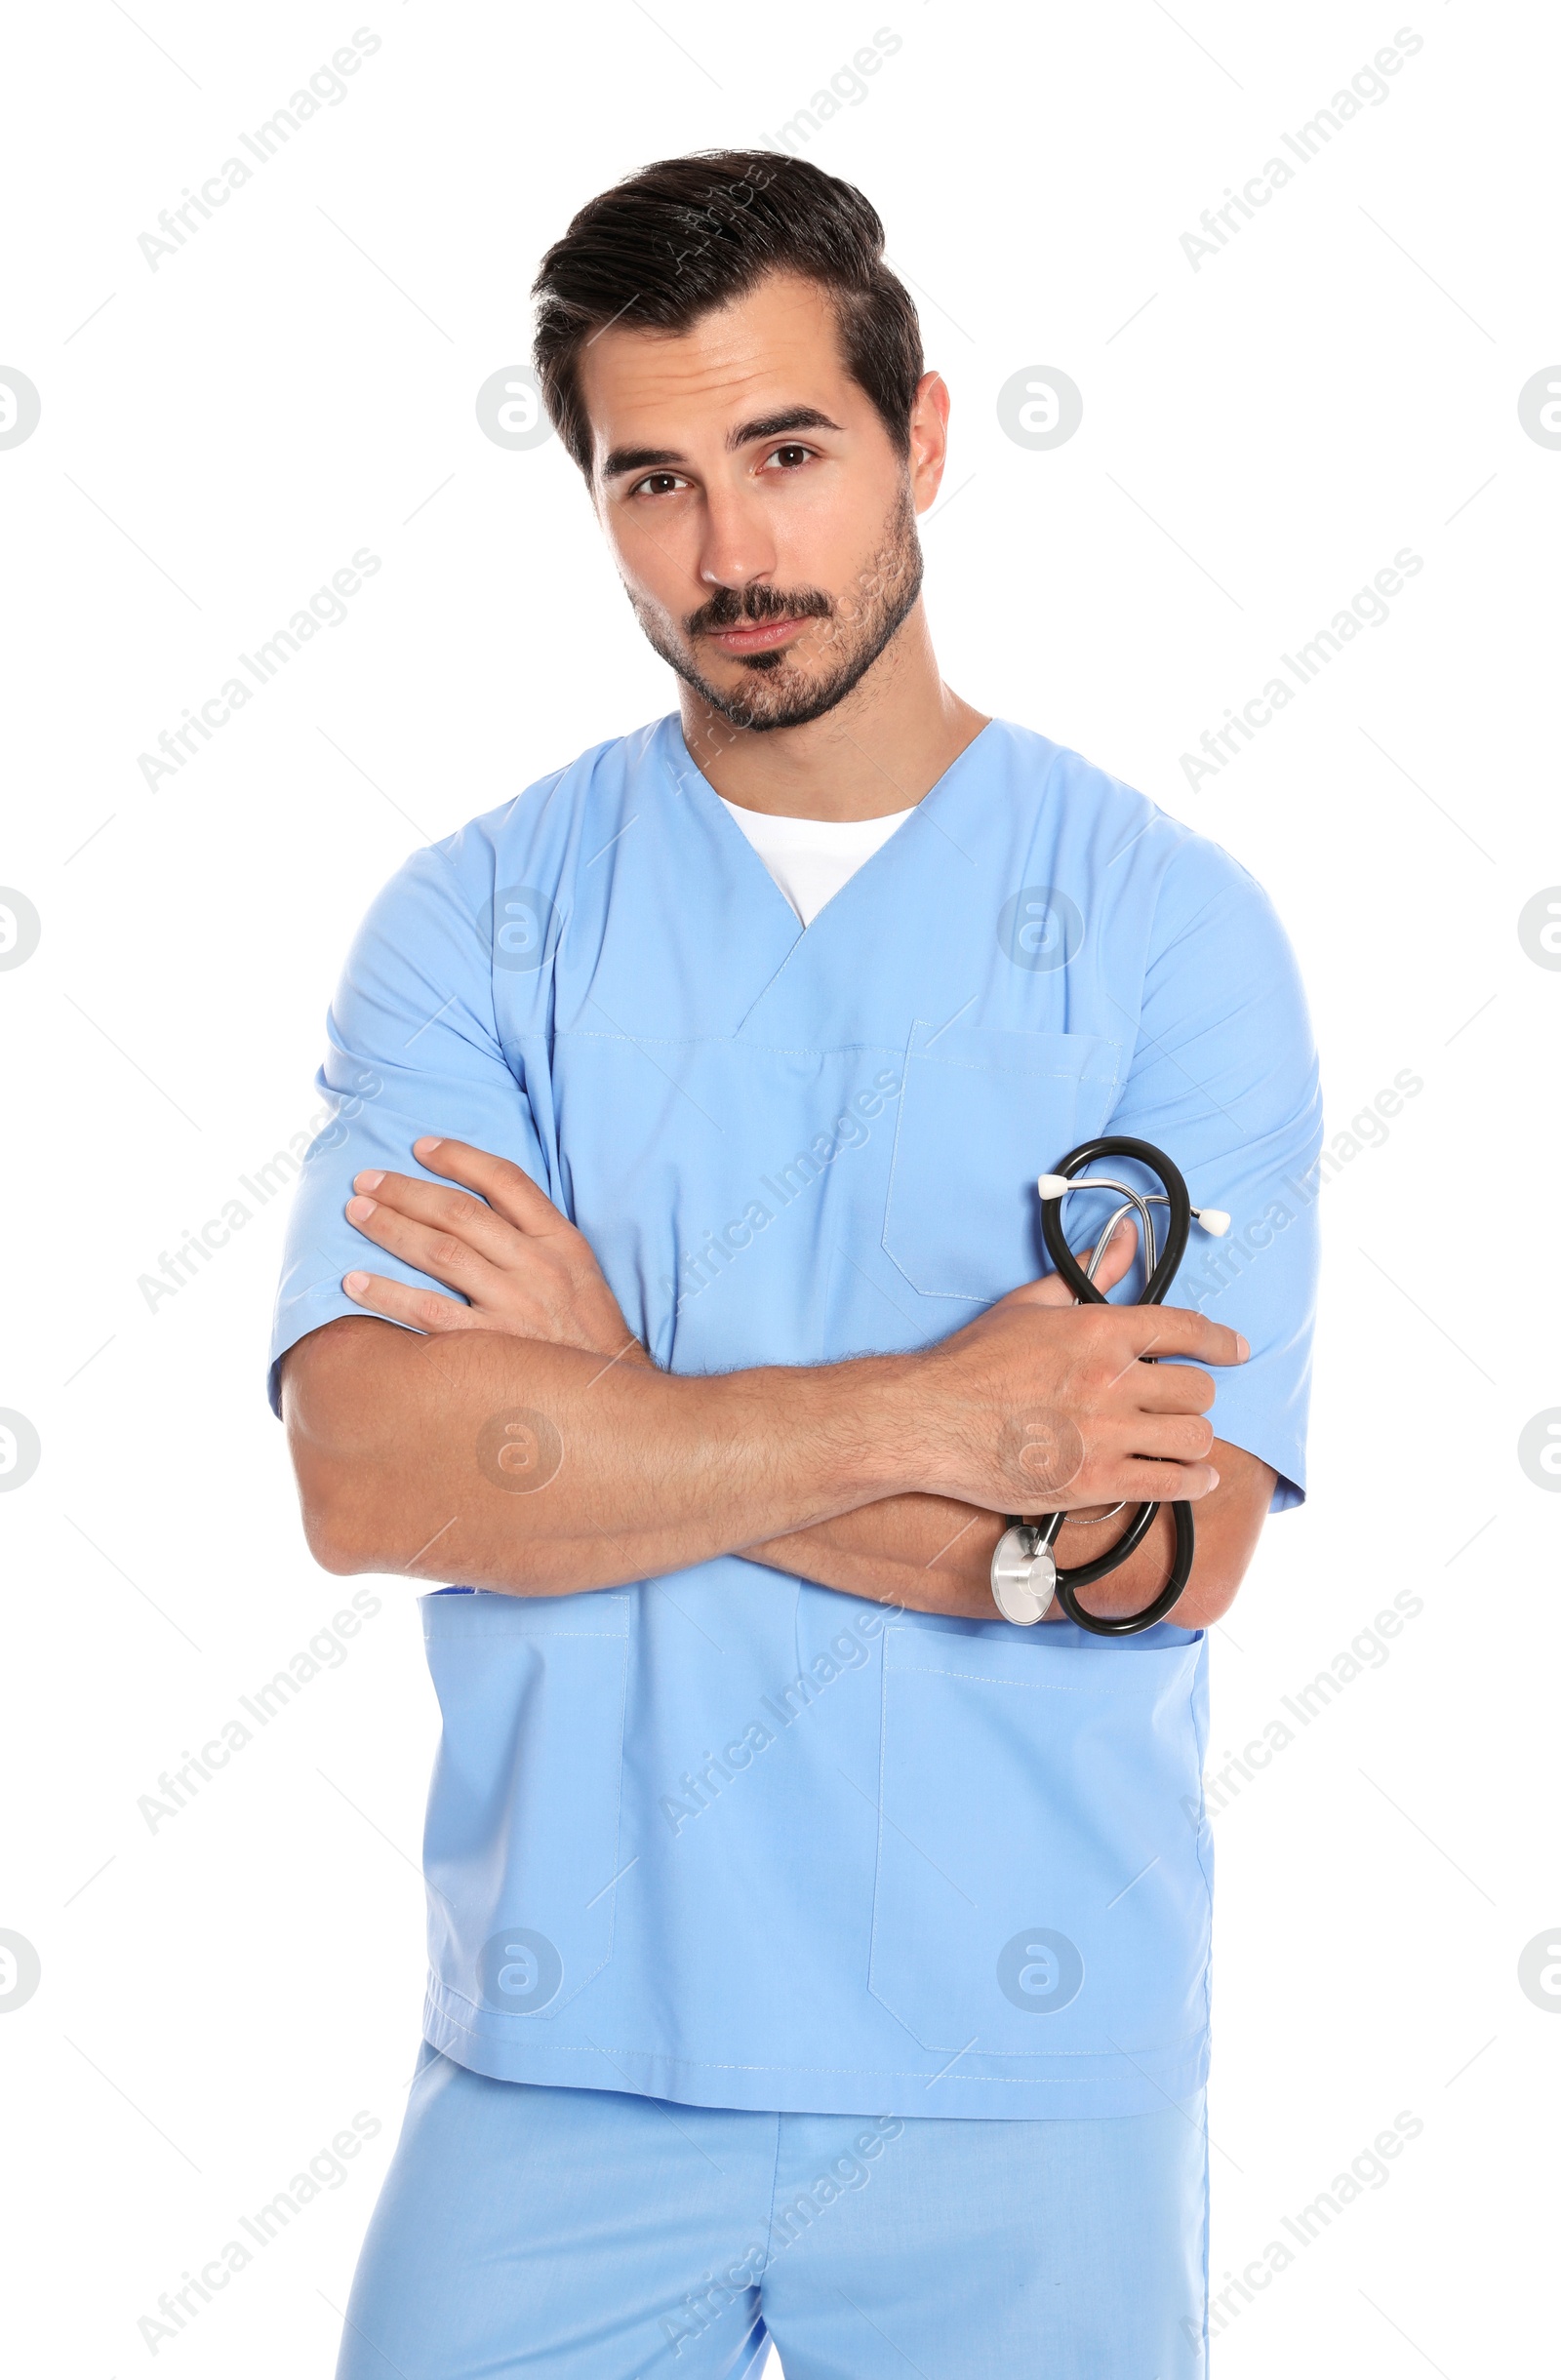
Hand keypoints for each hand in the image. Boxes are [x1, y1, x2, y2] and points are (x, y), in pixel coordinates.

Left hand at [341, 1137, 650, 1364]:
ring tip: (356, 1213)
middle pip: (461, 1213)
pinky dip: (388, 1293)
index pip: (506, 1182)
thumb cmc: (588, 1332)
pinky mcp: (491, 1346)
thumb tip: (477, 1205)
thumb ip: (536, 1236)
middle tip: (365, 1180)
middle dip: (407, 1191)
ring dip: (391, 1228)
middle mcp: (538, 1266)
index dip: (459, 1158)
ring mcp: (514, 1306)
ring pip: (441, 1253)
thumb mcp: (579, 1271)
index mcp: (561, 1241)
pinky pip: (428, 1312)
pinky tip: (354, 1281)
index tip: (420, 1147)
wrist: (610, 1398)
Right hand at [899, 1247, 1247, 1515]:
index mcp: (1099, 1331)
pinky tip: (1194, 1478)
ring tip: (1182, 1441)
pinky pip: (1171, 1483)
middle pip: (1197, 1389)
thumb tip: (1123, 1239)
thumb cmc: (972, 1363)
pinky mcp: (1096, 1480)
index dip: (1220, 1341)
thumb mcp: (1031, 1304)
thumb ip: (1088, 1274)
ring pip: (1193, 1436)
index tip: (1236, 1349)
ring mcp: (1107, 1433)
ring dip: (1193, 1438)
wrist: (931, 1419)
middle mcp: (1111, 1380)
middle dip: (1193, 1395)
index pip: (1185, 1329)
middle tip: (1179, 1402)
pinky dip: (1192, 1481)